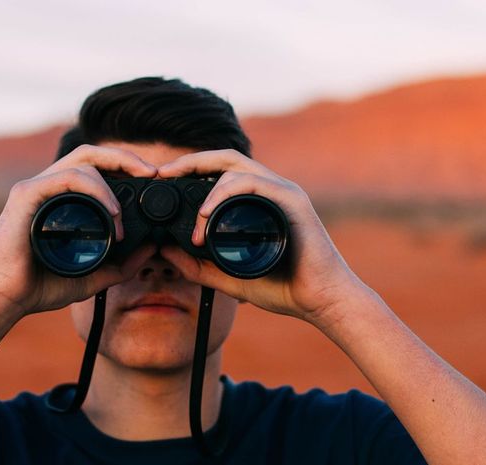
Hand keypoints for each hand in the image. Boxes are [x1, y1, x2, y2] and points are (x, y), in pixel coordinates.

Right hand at [0, 145, 157, 320]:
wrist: (3, 300)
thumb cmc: (38, 286)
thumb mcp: (92, 276)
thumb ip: (121, 265)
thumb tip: (152, 248)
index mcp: (60, 198)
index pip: (95, 167)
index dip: (124, 166)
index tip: (151, 180)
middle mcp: (47, 186)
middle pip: (90, 153)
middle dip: (125, 157)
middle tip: (152, 172)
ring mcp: (35, 187)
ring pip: (82, 162)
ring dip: (111, 184)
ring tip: (121, 217)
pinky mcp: (26, 195)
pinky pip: (66, 177)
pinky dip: (94, 189)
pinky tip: (110, 212)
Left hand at [157, 149, 370, 324]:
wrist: (322, 301)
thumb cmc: (284, 288)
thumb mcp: (228, 278)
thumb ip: (198, 266)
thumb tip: (166, 251)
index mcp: (257, 201)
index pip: (220, 171)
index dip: (191, 169)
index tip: (163, 179)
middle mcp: (271, 189)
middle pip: (225, 158)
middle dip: (191, 161)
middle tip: (164, 173)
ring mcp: (282, 191)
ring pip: (236, 167)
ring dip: (207, 188)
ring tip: (194, 219)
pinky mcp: (292, 200)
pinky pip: (253, 183)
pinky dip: (225, 193)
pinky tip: (208, 213)